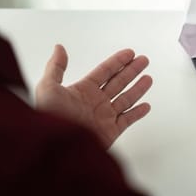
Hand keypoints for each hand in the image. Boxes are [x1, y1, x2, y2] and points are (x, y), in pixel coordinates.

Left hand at [35, 45, 152, 147]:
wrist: (57, 147)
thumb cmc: (49, 118)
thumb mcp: (47, 88)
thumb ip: (55, 67)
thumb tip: (59, 48)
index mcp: (82, 91)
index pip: (104, 72)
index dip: (117, 62)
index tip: (129, 53)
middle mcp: (95, 103)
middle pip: (118, 82)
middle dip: (131, 71)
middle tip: (143, 60)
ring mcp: (104, 117)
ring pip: (126, 99)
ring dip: (138, 88)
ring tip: (148, 78)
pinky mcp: (110, 131)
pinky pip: (127, 120)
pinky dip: (138, 113)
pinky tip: (146, 106)